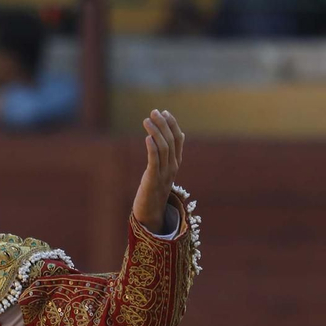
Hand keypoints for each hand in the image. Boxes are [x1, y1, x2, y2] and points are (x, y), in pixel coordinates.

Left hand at [133, 109, 184, 233]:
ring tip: (147, 120)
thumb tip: (179, 135)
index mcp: (176, 163)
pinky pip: (155, 162)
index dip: (172, 124)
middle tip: (153, 112)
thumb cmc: (154, 190)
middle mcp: (172, 167)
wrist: (150, 214)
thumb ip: (169, 155)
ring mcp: (164, 174)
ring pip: (163, 148)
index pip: (178, 139)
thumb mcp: (163, 170)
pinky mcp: (152, 180)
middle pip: (171, 140)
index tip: (164, 112)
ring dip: (156, 132)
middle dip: (163, 124)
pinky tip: (147, 137)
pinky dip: (152, 148)